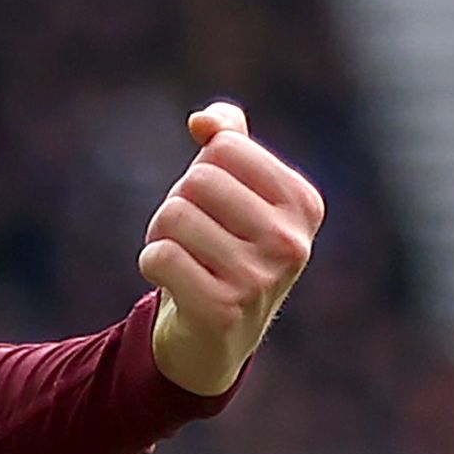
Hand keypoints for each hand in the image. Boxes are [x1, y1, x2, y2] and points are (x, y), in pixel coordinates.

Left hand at [139, 101, 323, 396]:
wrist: (218, 333)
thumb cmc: (224, 245)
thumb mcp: (235, 188)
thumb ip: (227, 138)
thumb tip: (203, 121)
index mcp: (303, 203)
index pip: (225, 146)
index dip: (201, 170)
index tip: (215, 205)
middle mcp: (292, 241)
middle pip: (197, 180)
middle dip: (179, 203)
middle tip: (196, 237)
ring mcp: (262, 278)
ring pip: (173, 215)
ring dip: (162, 235)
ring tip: (187, 260)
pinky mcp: (224, 309)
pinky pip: (159, 256)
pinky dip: (151, 264)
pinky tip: (174, 283)